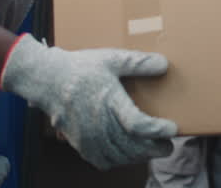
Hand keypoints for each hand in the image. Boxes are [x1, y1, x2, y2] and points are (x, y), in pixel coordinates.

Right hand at [0, 34, 177, 168]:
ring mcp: (89, 137)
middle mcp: (100, 124)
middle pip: (133, 146)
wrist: (48, 80)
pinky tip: (126, 154)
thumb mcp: (111, 59)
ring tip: (151, 150)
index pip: (139, 125)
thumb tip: (164, 64)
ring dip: (139, 157)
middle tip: (167, 145)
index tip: (172, 128)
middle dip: (155, 148)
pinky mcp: (80, 144)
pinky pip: (103, 161)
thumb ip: (138, 63)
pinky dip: (118, 161)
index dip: (158, 130)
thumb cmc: (81, 68)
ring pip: (120, 156)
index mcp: (109, 102)